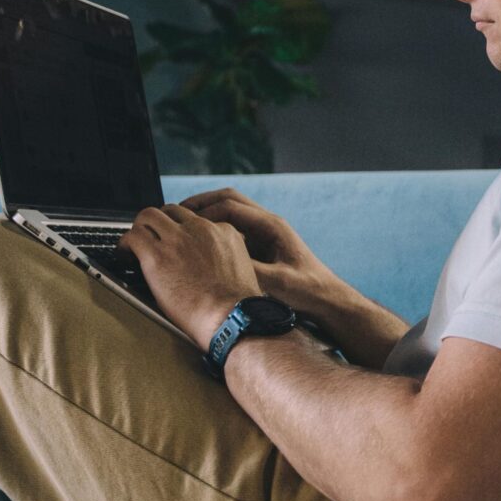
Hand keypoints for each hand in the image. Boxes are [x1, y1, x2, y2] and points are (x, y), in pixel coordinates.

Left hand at [118, 205, 262, 349]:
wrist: (232, 316)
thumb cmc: (236, 305)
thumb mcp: (242, 270)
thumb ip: (224, 259)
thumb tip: (208, 267)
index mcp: (224, 232)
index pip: (196, 220)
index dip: (182, 232)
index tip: (176, 244)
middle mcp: (201, 229)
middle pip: (172, 211)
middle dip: (159, 223)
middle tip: (151, 239)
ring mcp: (179, 239)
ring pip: (149, 216)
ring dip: (141, 228)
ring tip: (134, 245)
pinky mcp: (157, 255)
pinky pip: (133, 236)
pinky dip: (125, 244)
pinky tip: (125, 255)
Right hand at [179, 188, 338, 313]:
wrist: (326, 300)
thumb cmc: (308, 291)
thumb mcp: (278, 284)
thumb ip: (251, 271)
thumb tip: (221, 263)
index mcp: (272, 226)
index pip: (231, 206)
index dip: (204, 212)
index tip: (183, 224)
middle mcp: (267, 224)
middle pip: (228, 200)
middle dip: (200, 204)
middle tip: (174, 214)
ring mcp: (263, 233)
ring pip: (229, 212)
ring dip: (205, 214)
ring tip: (179, 225)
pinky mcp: (259, 246)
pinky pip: (231, 229)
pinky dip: (212, 230)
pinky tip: (196, 244)